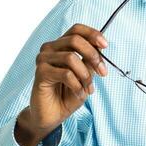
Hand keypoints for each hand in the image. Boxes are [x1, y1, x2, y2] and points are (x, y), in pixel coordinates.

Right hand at [20, 22, 108, 141]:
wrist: (53, 115)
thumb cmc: (68, 95)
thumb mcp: (85, 76)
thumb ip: (90, 61)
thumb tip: (101, 47)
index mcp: (61, 46)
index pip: (76, 29)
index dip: (92, 34)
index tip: (105, 45)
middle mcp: (50, 48)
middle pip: (75, 40)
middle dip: (93, 56)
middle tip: (103, 73)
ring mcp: (43, 59)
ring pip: (71, 58)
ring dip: (85, 75)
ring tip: (89, 89)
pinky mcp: (40, 72)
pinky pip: (65, 74)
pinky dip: (77, 85)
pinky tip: (80, 94)